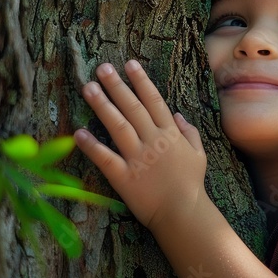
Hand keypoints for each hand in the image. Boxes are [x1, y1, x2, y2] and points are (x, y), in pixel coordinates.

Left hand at [74, 60, 206, 228]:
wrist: (182, 212)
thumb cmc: (191, 185)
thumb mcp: (198, 155)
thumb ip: (189, 133)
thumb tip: (177, 115)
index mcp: (170, 134)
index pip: (154, 101)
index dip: (141, 81)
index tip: (129, 64)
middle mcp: (153, 141)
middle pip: (132, 108)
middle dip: (117, 86)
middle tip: (102, 68)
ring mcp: (137, 158)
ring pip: (117, 126)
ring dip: (102, 105)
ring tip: (88, 88)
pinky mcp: (123, 177)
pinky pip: (105, 158)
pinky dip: (91, 145)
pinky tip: (78, 131)